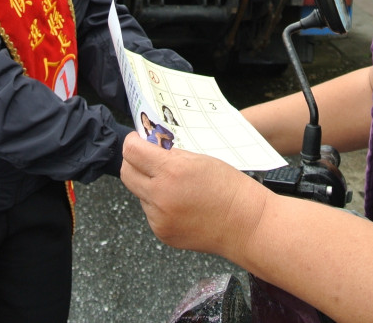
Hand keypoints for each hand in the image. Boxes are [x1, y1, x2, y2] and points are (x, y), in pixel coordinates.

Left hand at [121, 132, 267, 257]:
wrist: (246, 224)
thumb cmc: (229, 188)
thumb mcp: (200, 159)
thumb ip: (171, 155)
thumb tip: (150, 149)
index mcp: (171, 171)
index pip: (132, 151)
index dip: (132, 142)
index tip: (137, 140)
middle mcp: (160, 196)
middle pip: (127, 173)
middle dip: (133, 162)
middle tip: (146, 157)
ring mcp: (159, 217)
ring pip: (139, 193)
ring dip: (149, 185)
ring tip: (175, 186)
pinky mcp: (162, 232)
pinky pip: (150, 212)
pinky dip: (159, 204)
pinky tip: (180, 203)